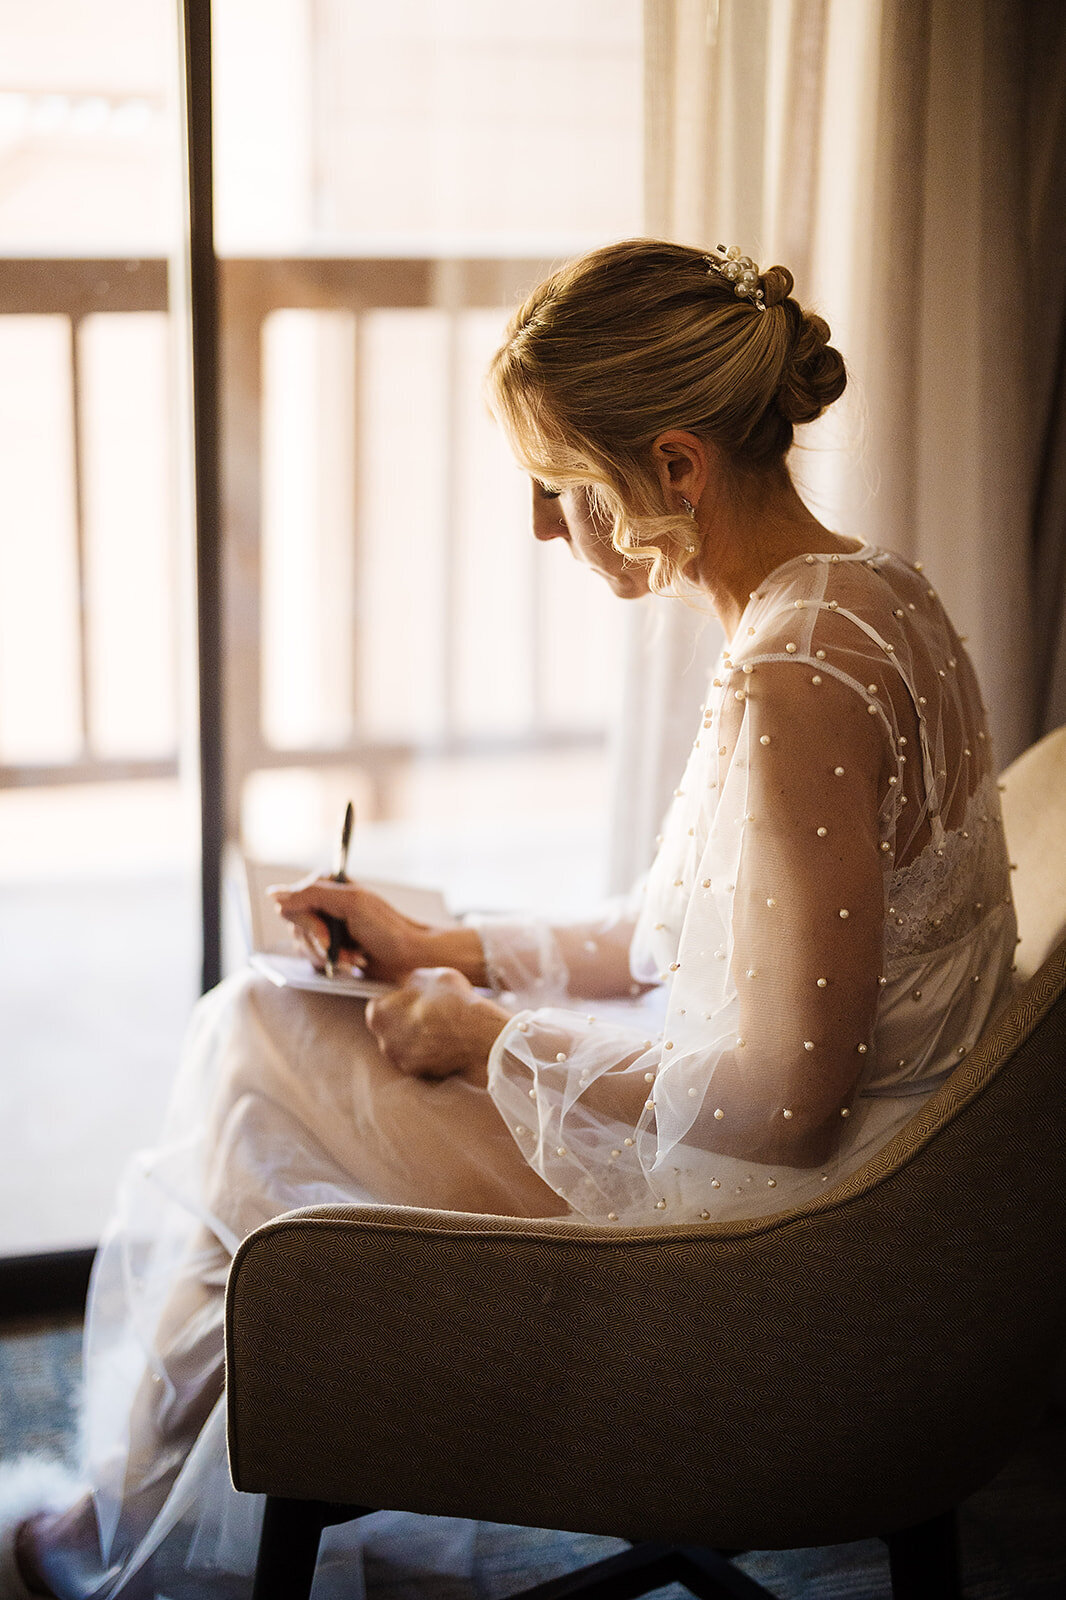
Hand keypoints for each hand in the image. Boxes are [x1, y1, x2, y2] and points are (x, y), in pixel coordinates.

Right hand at [269, 877, 433, 981]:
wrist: (410, 955)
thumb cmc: (388, 927)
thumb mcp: (351, 904)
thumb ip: (312, 894)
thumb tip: (275, 895)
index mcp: (327, 886)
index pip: (291, 904)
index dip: (308, 924)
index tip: (328, 936)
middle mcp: (324, 904)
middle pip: (295, 928)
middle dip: (320, 944)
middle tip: (344, 949)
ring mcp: (327, 927)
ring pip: (303, 947)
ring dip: (329, 956)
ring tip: (353, 957)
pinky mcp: (332, 948)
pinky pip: (314, 959)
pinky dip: (332, 964)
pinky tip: (352, 961)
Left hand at [365, 968, 509, 1083]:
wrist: (478, 1036)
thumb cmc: (452, 1002)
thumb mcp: (429, 976)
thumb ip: (411, 982)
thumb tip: (409, 986)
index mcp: (379, 1015)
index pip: (378, 1005)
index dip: (396, 1000)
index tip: (410, 998)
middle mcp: (384, 1042)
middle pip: (390, 1028)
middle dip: (404, 1021)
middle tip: (428, 1011)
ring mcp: (402, 1061)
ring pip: (405, 1046)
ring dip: (417, 1038)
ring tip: (441, 1027)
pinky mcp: (420, 1074)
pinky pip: (421, 1060)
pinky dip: (429, 1053)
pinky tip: (446, 1042)